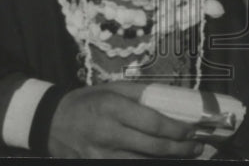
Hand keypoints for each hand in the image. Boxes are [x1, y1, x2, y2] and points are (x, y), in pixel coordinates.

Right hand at [48, 81, 203, 157]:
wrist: (51, 122)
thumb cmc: (86, 102)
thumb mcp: (112, 88)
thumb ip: (141, 93)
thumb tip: (171, 98)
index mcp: (113, 108)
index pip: (153, 123)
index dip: (177, 129)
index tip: (193, 129)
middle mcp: (108, 133)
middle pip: (152, 147)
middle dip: (180, 148)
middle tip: (197, 146)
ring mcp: (101, 155)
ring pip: (142, 162)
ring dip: (168, 160)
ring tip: (185, 155)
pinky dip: (146, 164)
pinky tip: (160, 161)